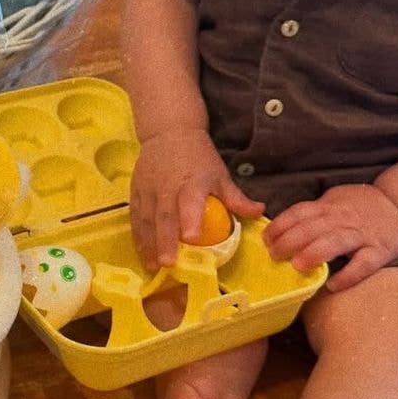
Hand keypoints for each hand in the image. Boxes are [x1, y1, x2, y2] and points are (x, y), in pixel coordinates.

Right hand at [129, 127, 264, 270]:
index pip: (190, 200)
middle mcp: (168, 187)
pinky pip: (136, 217)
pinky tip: (143, 253)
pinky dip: (139, 236)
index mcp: (193, 182)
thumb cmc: (198, 155)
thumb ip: (236, 198)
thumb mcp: (219, 174)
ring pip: (147, 219)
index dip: (190, 218)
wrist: (168, 132)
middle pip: (165, 215)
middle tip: (168, 263)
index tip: (191, 237)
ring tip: (154, 266)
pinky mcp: (137, 192)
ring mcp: (149, 190)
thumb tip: (260, 212)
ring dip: (149, 244)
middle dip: (164, 240)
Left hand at [263, 184, 397, 291]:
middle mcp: (343, 219)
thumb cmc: (363, 205)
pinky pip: (364, 263)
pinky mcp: (381, 251)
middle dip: (290, 241)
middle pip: (313, 227)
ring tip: (298, 266)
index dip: (280, 225)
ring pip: (336, 242)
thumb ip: (314, 212)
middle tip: (274, 256)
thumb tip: (284, 227)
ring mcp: (363, 234)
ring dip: (315, 253)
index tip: (265, 240)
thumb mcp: (335, 200)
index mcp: (330, 206)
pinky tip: (334, 285)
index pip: (300, 212)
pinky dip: (349, 274)